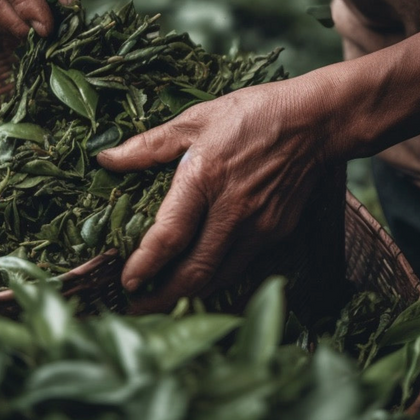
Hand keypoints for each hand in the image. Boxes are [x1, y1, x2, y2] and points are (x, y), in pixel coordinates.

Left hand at [98, 73, 347, 311]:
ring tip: (166, 297)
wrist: (313, 122)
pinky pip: (243, 266)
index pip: (168, 236)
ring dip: (191, 294)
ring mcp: (259, 225)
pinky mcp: (277, 232)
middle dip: (162, 297)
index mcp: (204, 177)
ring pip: (220, 277)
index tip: (126, 281)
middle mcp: (232, 209)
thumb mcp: (197, 119)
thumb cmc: (252, 114)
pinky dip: (220, 278)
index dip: (144, 265)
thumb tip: (107, 159)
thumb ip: (149, 145)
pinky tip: (204, 277)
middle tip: (139, 305)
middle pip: (194, 272)